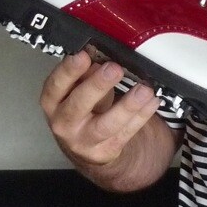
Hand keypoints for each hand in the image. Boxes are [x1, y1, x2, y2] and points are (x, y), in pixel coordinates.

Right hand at [40, 50, 160, 167]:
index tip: (84, 55)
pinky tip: (152, 102)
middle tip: (115, 69)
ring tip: (143, 89)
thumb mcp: (79, 88)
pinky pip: (126, 133)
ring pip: (105, 125)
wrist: (87, 146)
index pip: (55, 85)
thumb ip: (87, 73)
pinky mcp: (105, 151)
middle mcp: (64, 122)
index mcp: (54, 101)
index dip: (69, 70)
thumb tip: (101, 56)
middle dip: (97, 85)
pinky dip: (141, 116)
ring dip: (127, 106)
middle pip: (78, 105)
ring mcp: (84, 140)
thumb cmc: (83, 106)